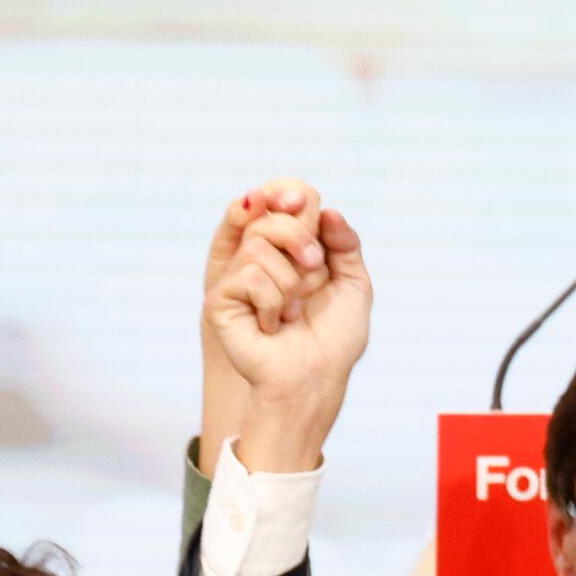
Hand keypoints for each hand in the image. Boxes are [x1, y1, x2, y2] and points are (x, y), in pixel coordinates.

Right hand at [205, 184, 371, 467]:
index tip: (305, 201)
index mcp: (289, 251)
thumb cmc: (334, 340)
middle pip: (269, 217)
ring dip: (290, 283)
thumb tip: (327, 211)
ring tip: (292, 312)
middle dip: (300, 239)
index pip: (282, 204)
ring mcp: (237, 279)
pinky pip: (249, 275)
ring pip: (259, 247)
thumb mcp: (353, 284)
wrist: (315, 378)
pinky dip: (273, 303)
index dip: (293, 197)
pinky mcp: (221, 300)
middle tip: (316, 271)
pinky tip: (272, 325)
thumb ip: (345, 243)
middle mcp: (260, 260)